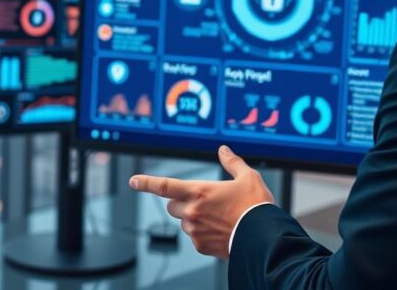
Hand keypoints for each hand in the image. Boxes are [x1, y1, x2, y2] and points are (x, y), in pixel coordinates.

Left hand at [129, 145, 273, 258]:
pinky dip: (202, 233)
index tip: (134, 181)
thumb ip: (232, 162)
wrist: (263, 238)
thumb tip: (224, 150)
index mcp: (198, 191)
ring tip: (217, 217)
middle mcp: (192, 211)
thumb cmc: (255, 207)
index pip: (164, 186)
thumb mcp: (248, 177)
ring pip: (184, 221)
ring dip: (193, 218)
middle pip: (172, 205)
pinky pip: (194, 236)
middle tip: (202, 202)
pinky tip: (220, 230)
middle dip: (181, 202)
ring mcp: (195, 230)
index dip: (146, 183)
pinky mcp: (201, 246)